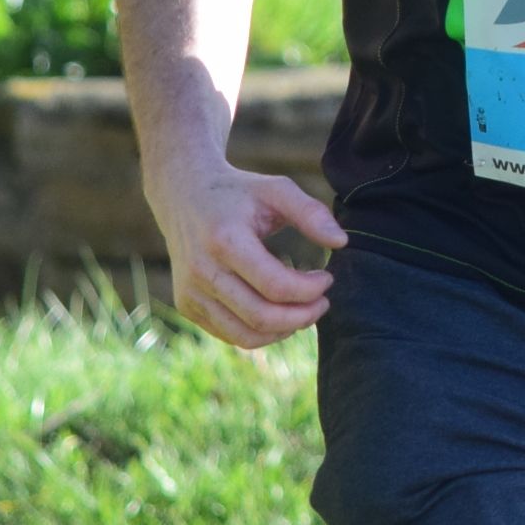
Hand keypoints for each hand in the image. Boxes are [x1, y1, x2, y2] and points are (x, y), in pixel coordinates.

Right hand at [144, 158, 348, 347]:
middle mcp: (202, 271)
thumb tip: (342, 242)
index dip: (310, 290)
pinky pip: (230, 334)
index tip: (327, 278)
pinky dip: (261, 333)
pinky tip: (278, 314)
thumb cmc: (238, 193)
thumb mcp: (275, 189)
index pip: (276, 285)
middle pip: (261, 316)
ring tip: (304, 312)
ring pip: (246, 335)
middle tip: (322, 303)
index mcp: (225, 240)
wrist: (183, 195)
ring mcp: (190, 293)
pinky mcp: (187, 306)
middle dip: (302, 316)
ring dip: (284, 330)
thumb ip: (311, 212)